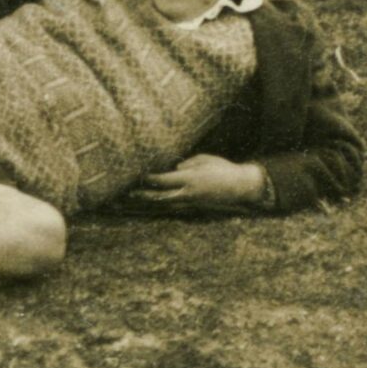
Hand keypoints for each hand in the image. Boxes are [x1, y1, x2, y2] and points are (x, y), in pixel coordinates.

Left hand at [126, 154, 267, 212]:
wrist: (240, 187)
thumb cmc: (223, 169)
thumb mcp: (203, 160)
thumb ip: (186, 164)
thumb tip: (173, 169)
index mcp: (189, 179)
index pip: (162, 180)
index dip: (147, 179)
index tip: (135, 174)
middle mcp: (187, 193)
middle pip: (159, 197)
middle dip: (142, 196)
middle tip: (126, 194)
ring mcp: (190, 203)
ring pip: (164, 205)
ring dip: (148, 203)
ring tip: (133, 202)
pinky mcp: (194, 207)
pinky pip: (174, 207)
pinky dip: (161, 206)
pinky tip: (153, 205)